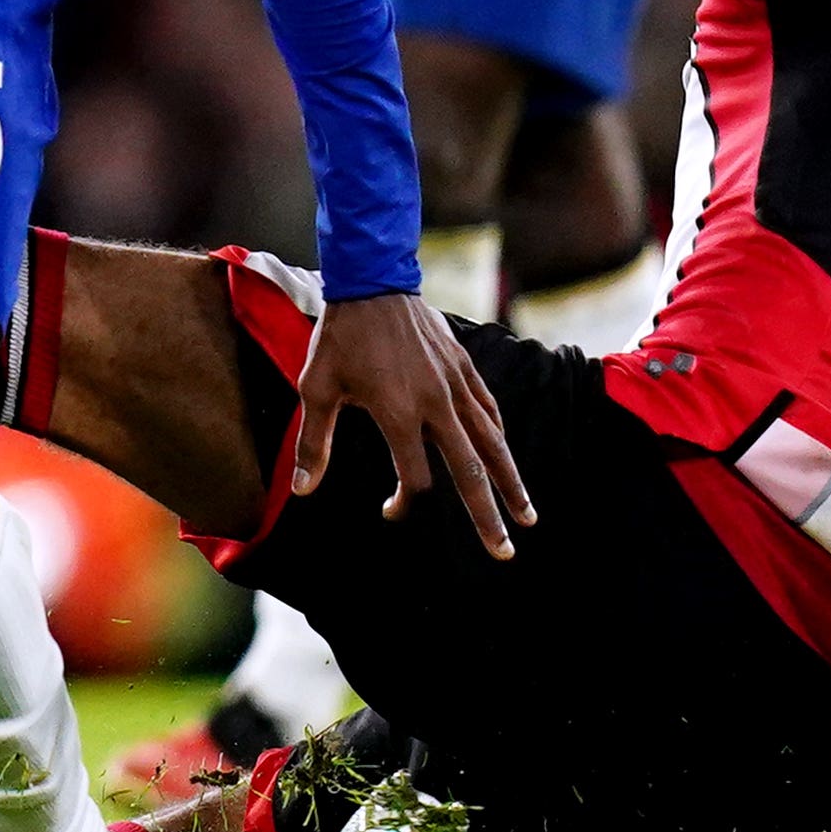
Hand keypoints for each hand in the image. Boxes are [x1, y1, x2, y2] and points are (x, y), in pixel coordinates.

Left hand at [291, 289, 534, 558]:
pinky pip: (489, 409)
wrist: (371, 279)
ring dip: (510, 482)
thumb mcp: (317, 388)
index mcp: (398, 412)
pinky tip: (505, 456)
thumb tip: (302, 491)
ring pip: (492, 442)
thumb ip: (313, 443)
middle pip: (469, 471)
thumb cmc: (339, 336)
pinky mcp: (464, 366)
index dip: (407, 502)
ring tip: (528, 516)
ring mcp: (454, 384)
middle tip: (504, 552)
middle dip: (487, 515)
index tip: (391, 510)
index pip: (417, 477)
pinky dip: (498, 437)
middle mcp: (435, 402)